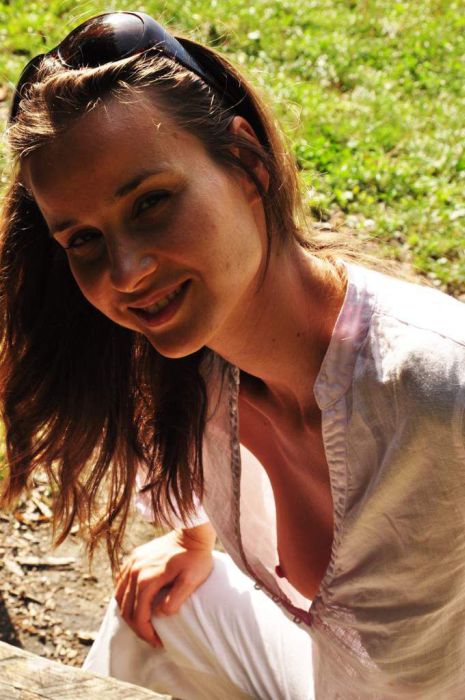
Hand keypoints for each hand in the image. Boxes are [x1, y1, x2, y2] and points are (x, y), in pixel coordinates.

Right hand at [115, 524, 215, 646]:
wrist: (192, 532)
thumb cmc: (195, 557)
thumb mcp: (191, 580)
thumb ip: (176, 598)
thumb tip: (160, 614)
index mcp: (147, 580)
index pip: (139, 616)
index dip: (146, 633)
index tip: (158, 642)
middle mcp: (134, 571)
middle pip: (126, 609)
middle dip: (137, 627)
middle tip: (151, 637)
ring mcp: (132, 563)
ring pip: (119, 596)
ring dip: (129, 613)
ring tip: (143, 623)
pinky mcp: (134, 557)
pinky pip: (121, 581)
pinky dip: (123, 596)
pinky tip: (134, 603)